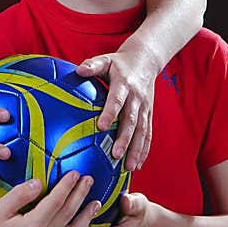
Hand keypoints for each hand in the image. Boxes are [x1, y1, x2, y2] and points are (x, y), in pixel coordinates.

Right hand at [0, 171, 100, 226]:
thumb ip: (20, 194)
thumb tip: (38, 182)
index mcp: (32, 226)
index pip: (56, 201)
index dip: (67, 185)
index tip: (75, 172)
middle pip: (69, 214)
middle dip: (81, 195)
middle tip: (89, 180)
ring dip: (86, 217)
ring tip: (95, 203)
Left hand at [76, 49, 157, 170]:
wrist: (146, 59)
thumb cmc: (119, 62)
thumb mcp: (106, 59)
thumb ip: (92, 65)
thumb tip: (78, 70)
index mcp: (124, 84)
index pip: (117, 100)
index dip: (110, 113)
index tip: (101, 127)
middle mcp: (137, 97)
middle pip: (132, 120)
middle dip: (125, 139)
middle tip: (116, 155)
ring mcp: (145, 107)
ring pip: (142, 131)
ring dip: (136, 150)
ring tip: (129, 167)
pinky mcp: (149, 114)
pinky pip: (148, 134)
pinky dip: (144, 150)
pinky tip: (138, 165)